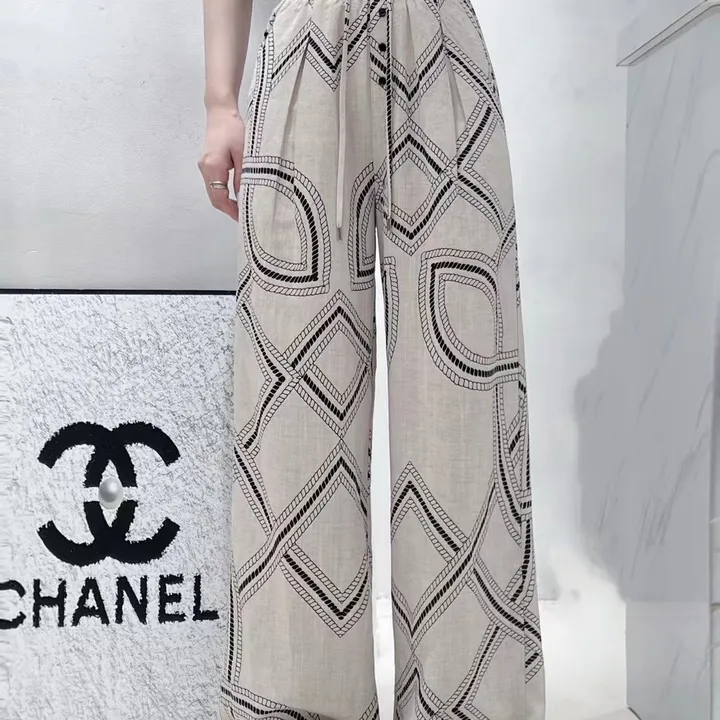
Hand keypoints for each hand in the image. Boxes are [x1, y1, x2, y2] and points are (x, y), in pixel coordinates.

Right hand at [197, 106, 245, 221]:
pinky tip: (234, 196)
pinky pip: (213, 184)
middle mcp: (205, 169)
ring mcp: (204, 166)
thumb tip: (243, 196)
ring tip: (241, 208)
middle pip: (214, 198)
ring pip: (213, 192)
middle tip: (244, 216)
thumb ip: (242, 176)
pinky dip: (222, 193)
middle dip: (228, 209)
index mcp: (213, 167)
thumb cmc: (233, 129)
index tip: (243, 218)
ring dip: (225, 202)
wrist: (220, 111)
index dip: (231, 210)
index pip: (219, 197)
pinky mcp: (207, 164)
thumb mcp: (243, 154)